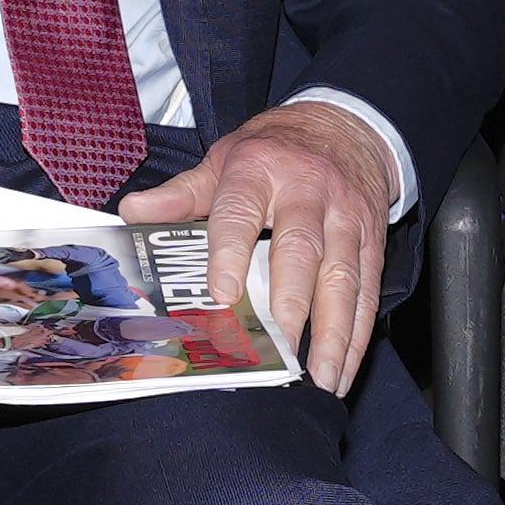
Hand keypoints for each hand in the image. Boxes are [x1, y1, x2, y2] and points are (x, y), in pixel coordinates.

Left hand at [121, 100, 396, 394]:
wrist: (346, 126)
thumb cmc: (275, 151)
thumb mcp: (225, 159)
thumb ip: (182, 194)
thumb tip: (132, 212)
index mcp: (259, 169)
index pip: (240, 210)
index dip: (230, 251)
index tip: (222, 293)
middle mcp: (307, 191)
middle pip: (300, 250)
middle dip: (290, 302)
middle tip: (277, 347)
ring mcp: (346, 217)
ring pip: (342, 277)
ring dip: (333, 332)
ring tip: (321, 378)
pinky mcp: (373, 239)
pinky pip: (368, 291)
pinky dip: (358, 335)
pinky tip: (343, 370)